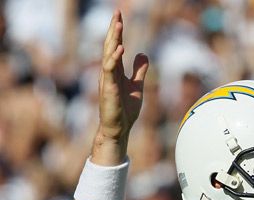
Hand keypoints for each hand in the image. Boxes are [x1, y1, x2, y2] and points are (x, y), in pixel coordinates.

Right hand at [97, 10, 148, 149]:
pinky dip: (114, 58)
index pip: (115, 46)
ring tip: (118, 25)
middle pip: (110, 46)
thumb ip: (139, 71)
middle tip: (117, 12)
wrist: (119, 129)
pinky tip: (120, 49)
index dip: (117, 32)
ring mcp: (107, 80)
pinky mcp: (108, 88)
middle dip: (113, 29)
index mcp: (115, 71)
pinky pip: (109, 70)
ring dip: (113, 39)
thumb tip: (142, 54)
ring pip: (108, 54)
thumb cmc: (125, 110)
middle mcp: (108, 72)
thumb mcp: (137, 86)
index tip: (119, 16)